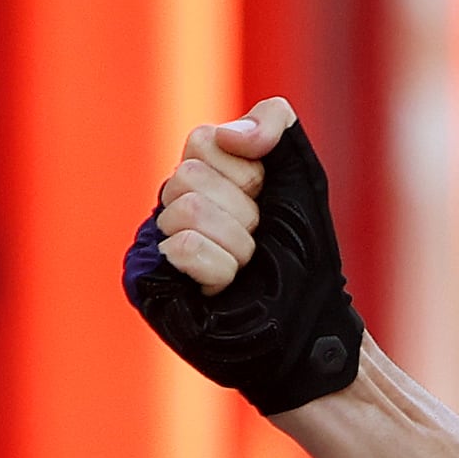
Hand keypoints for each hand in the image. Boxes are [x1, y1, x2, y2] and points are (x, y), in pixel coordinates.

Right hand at [125, 102, 367, 415]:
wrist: (309, 332)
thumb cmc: (306, 262)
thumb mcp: (302, 178)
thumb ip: (275, 125)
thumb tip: (228, 132)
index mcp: (203, 177)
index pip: (203, 141)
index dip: (248, 175)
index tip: (266, 205)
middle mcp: (172, 206)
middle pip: (189, 176)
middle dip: (242, 214)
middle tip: (257, 247)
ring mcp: (156, 243)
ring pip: (187, 211)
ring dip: (236, 246)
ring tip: (245, 271)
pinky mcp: (149, 282)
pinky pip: (183, 249)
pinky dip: (221, 271)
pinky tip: (226, 289)